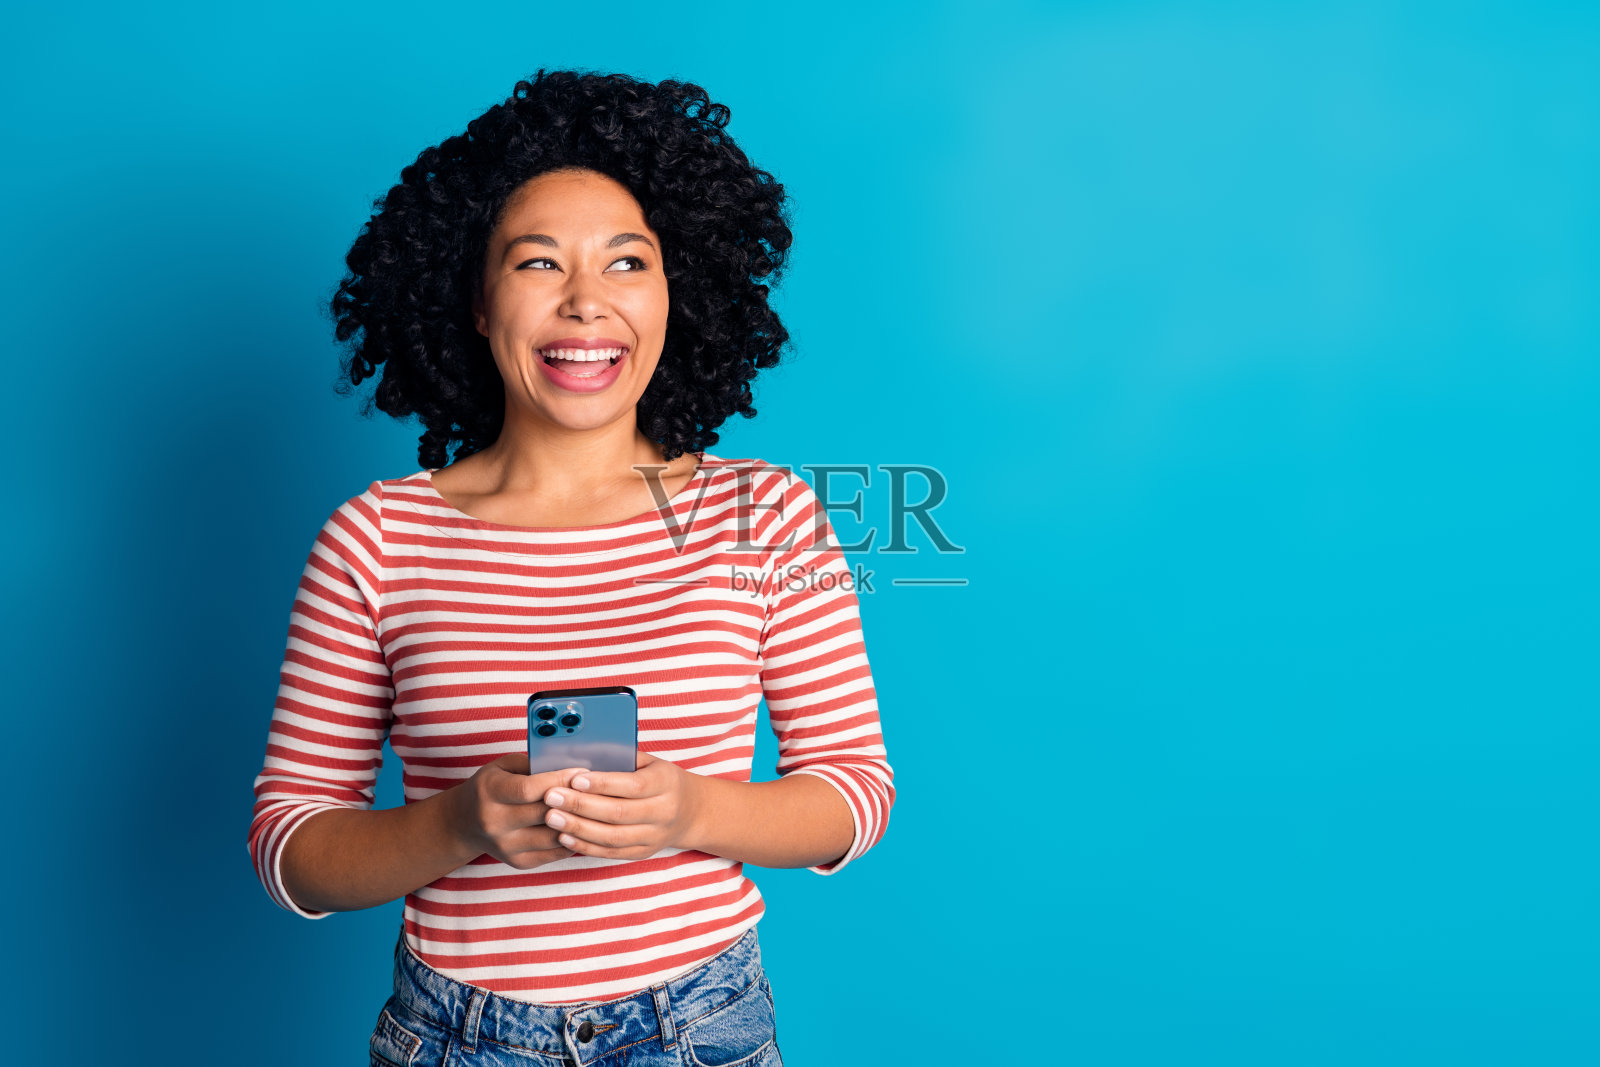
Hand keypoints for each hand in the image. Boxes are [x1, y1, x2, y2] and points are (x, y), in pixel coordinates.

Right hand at [443, 753, 586, 869]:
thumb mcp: (503, 767)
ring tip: (597, 808)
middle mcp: (495, 823)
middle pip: (544, 814)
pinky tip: (585, 826)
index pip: (529, 789)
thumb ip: (533, 764)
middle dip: (575, 800)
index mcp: (490, 793)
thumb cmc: (491, 787)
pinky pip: (555, 853)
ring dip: (578, 822)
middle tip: (599, 788)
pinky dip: (573, 839)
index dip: (559, 780)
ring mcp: (506, 846)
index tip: (583, 771)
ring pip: (554, 837)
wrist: (465, 823)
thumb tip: (570, 766)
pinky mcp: (519, 862)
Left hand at [540, 752, 704, 859]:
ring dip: (578, 828)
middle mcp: (663, 812)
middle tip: (552, 798)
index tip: (574, 778)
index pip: (632, 785)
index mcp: (665, 783)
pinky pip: (611, 852)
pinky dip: (586, 846)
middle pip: (618, 813)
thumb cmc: (660, 779)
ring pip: (612, 837)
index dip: (602, 783)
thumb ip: (620, 758)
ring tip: (551, 818)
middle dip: (581, 806)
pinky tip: (564, 837)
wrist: (691, 811)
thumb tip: (580, 753)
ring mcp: (654, 836)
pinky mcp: (643, 852)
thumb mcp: (649, 762)